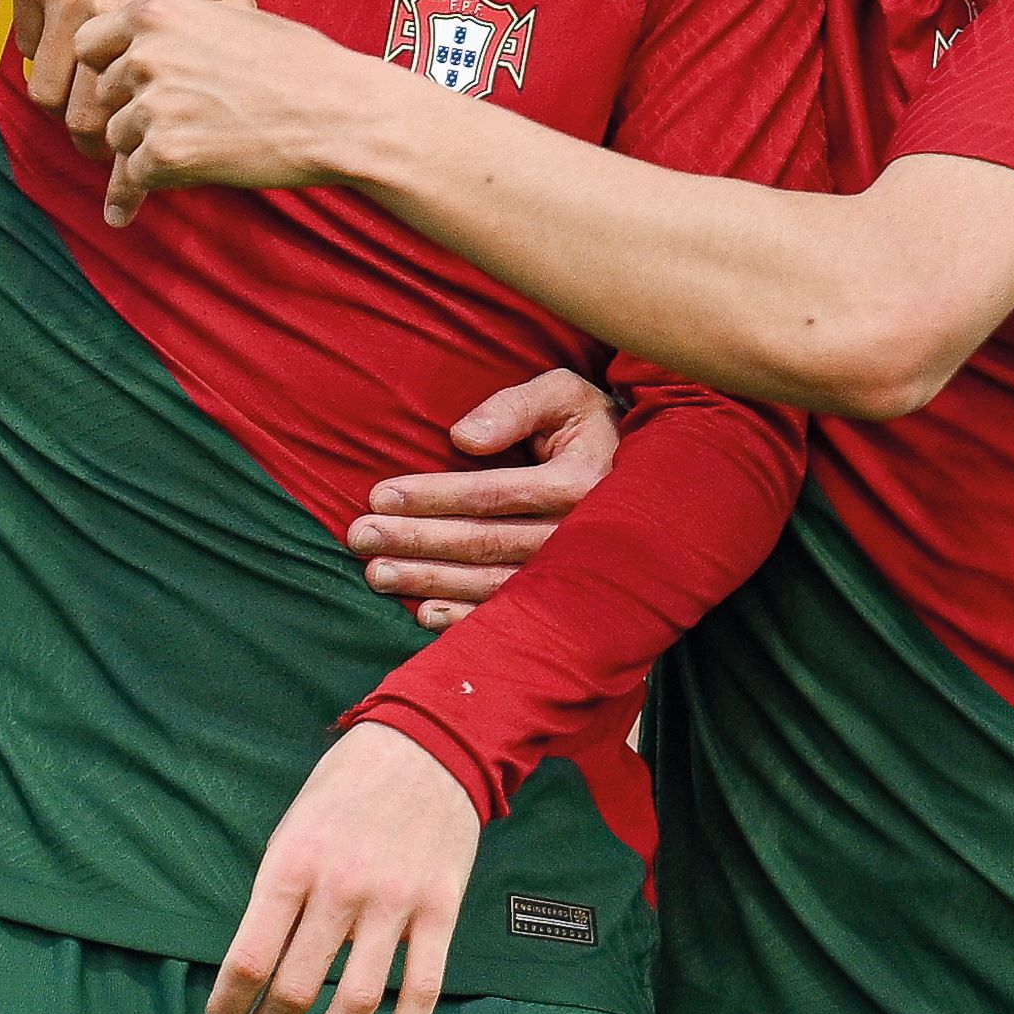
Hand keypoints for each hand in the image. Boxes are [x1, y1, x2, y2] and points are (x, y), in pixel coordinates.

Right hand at [17, 0, 242, 150]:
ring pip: (44, 87)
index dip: (124, 143)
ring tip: (82, 92)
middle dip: (88, 134)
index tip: (129, 141)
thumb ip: (228, 40)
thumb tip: (238, 100)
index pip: (123, 120)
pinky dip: (45, 53)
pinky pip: (28, 44)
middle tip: (102, 132)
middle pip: (76, 116)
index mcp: (154, 28)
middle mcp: (104, 14)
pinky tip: (68, 42)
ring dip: (62, 99)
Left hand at [82, 0, 403, 223]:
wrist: (337, 111)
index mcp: (157, 13)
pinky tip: (149, 197)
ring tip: (185, 151)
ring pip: (117, 139)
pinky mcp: (166, 153)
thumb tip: (136, 49)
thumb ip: (175, 30)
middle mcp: (145, 55)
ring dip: (142, 151)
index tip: (124, 85)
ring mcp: (152, 105)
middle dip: (130, 113)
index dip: (105, 68)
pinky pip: (133, 178)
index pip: (88, 43)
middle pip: (103, 96)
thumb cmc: (297, 63)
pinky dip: (143, 189)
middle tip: (169, 125)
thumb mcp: (228, 16)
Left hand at [209, 720, 480, 1013]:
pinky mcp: (440, 911)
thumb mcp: (292, 827)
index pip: (249, 958)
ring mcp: (394, 903)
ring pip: (356, 1001)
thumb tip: (257, 963)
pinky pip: (422, 989)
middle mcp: (339, 889)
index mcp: (292, 864)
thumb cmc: (346, 786)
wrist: (428, 744)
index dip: (228, 1005)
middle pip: (295, 987)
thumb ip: (278, 893)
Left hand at [359, 367, 620, 629]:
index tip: (379, 495)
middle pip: (483, 541)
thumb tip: (463, 437)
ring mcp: (576, 574)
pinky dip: (466, 620)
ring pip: (491, 582)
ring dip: (429, 581)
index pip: (490, 494)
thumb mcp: (564, 394)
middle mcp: (580, 535)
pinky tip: (423, 614)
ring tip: (376, 574)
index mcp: (579, 482)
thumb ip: (515, 407)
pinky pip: (513, 613)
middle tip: (360, 537)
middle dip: (416, 541)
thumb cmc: (592, 425)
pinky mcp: (570, 598)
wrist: (653, 478)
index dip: (432, 495)